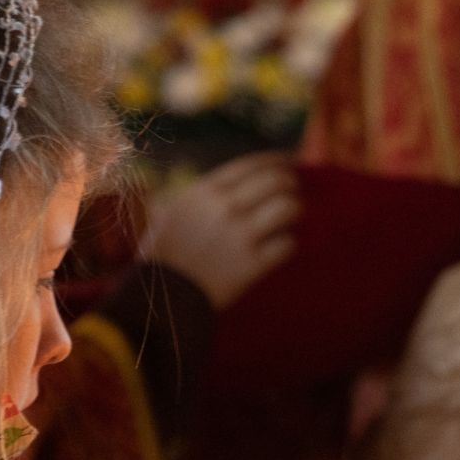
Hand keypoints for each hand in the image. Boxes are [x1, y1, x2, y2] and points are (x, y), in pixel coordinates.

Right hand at [138, 153, 298, 308]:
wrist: (164, 298)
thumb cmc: (165, 256)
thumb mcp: (173, 212)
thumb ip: (204, 194)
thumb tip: (238, 182)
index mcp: (205, 192)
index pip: (251, 164)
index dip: (275, 160)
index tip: (287, 163)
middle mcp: (224, 209)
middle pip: (275, 181)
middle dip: (290, 183)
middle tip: (293, 190)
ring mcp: (239, 237)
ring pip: (287, 208)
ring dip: (295, 210)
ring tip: (293, 216)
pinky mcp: (251, 266)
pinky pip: (286, 245)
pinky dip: (288, 244)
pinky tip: (283, 246)